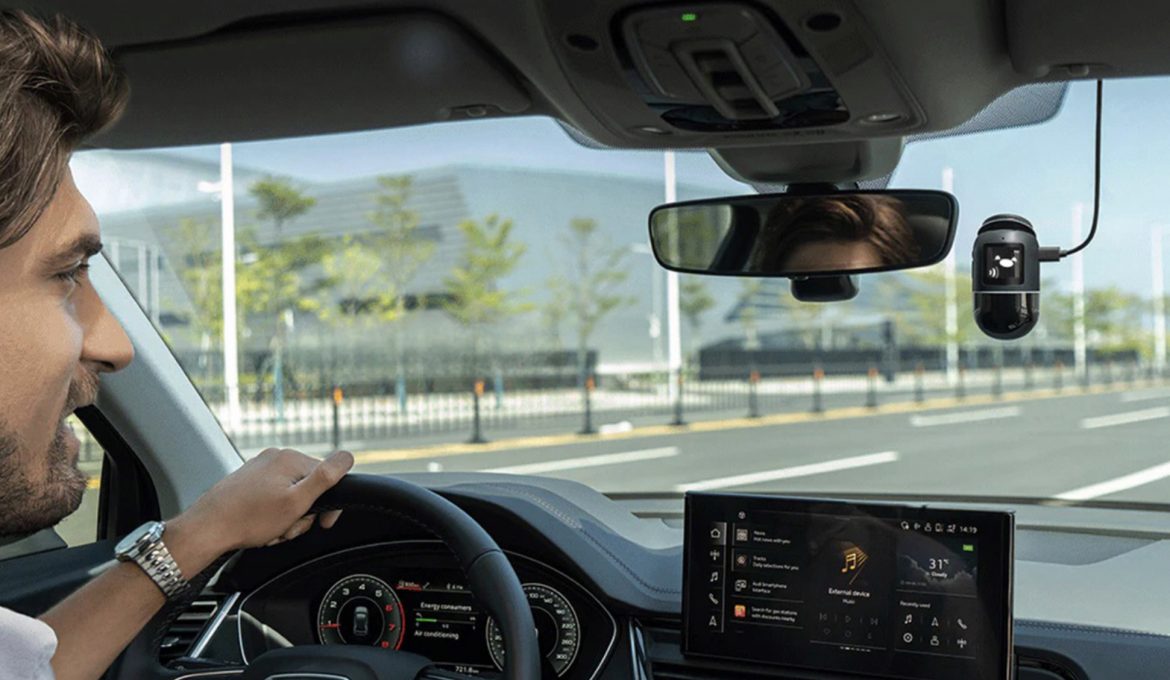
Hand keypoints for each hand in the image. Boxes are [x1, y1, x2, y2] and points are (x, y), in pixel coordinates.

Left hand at [168, 448, 353, 568]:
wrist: (207, 529)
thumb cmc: (248, 519)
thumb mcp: (297, 501)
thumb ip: (326, 477)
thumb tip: (348, 456)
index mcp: (290, 458)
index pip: (328, 478)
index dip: (328, 505)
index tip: (321, 523)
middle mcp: (275, 458)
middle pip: (308, 488)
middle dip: (302, 514)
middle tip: (286, 528)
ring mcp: (259, 468)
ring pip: (290, 496)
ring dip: (286, 518)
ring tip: (270, 530)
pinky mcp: (248, 481)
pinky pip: (272, 498)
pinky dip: (271, 515)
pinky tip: (260, 526)